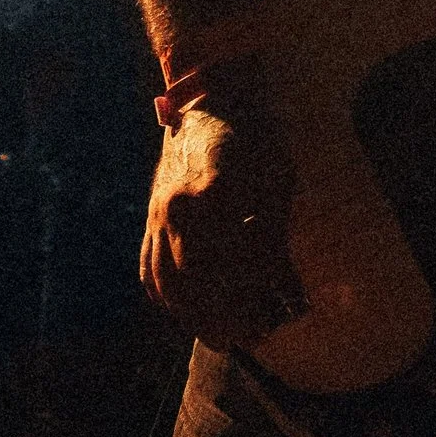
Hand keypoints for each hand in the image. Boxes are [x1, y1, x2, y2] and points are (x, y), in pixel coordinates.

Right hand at [139, 98, 302, 345]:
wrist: (209, 100)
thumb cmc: (254, 137)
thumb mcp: (278, 181)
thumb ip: (275, 241)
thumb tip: (286, 297)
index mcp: (212, 192)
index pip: (230, 264)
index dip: (253, 298)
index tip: (279, 314)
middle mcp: (176, 208)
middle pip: (193, 284)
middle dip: (226, 318)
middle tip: (259, 334)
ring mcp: (156, 216)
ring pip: (167, 285)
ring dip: (196, 318)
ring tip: (230, 336)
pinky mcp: (149, 221)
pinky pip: (150, 271)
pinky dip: (170, 299)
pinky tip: (191, 313)